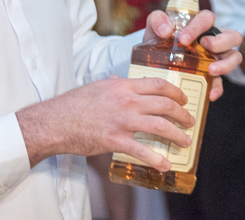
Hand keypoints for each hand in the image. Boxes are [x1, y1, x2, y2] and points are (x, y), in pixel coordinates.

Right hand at [17, 75, 194, 169]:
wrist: (54, 123)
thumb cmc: (73, 105)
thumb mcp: (97, 87)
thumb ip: (113, 85)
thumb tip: (121, 80)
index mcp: (124, 86)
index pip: (158, 84)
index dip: (175, 91)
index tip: (183, 99)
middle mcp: (127, 101)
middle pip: (165, 104)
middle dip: (182, 114)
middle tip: (190, 121)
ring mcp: (123, 121)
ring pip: (160, 126)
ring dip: (177, 135)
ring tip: (185, 141)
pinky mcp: (115, 141)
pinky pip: (142, 150)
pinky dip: (157, 159)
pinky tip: (165, 165)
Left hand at [143, 9, 244, 99]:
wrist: (153, 59)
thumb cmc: (159, 38)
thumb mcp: (155, 26)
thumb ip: (157, 20)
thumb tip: (166, 30)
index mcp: (201, 25)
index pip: (207, 18)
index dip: (198, 27)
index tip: (183, 39)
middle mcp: (213, 40)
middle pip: (233, 36)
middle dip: (221, 42)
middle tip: (205, 46)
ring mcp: (216, 58)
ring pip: (235, 57)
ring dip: (226, 64)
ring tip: (211, 70)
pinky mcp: (212, 76)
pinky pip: (221, 83)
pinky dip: (217, 88)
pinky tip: (209, 94)